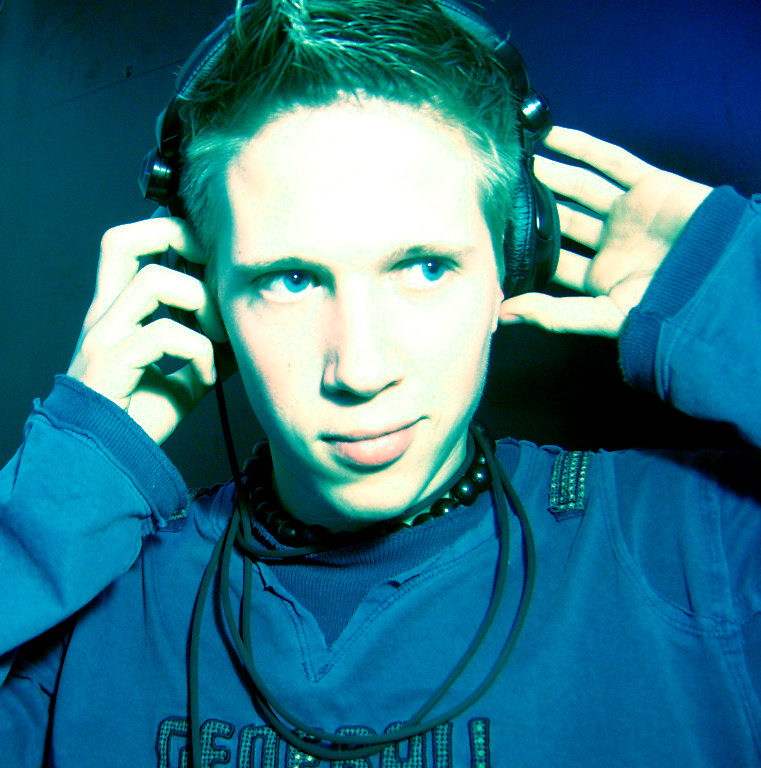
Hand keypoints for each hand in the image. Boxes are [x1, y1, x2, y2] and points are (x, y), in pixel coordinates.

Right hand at [67, 217, 227, 443]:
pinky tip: (208, 379)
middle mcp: (104, 316)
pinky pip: (165, 334)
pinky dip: (200, 352)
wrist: (103, 463)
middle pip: (120, 240)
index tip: (205, 251)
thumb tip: (245, 334)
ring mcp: (104, 336)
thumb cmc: (138, 420)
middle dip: (174, 238)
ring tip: (218, 336)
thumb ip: (208, 352)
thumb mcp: (184, 378)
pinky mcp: (110, 362)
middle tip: (210, 270)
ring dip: (201, 302)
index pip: (125, 247)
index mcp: (116, 313)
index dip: (164, 232)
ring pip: (154, 281)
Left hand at [499, 127, 712, 335]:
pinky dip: (582, 146)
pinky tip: (551, 137)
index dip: (525, 250)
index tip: (493, 235)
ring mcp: (629, 213)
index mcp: (600, 277)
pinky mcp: (649, 185)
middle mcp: (611, 244)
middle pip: (562, 220)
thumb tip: (504, 313)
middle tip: (499, 192)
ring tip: (517, 160)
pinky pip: (611, 160)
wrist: (722, 279)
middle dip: (533, 208)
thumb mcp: (606, 317)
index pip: (554, 261)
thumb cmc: (669, 306)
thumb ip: (554, 315)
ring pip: (580, 188)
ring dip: (551, 173)